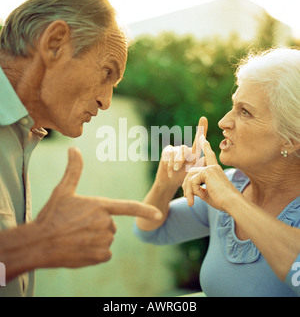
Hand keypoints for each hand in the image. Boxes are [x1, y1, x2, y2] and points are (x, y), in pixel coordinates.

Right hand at [35, 147, 161, 268]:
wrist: (38, 243)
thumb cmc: (52, 216)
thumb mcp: (62, 191)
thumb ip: (73, 170)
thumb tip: (74, 148)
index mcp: (100, 206)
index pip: (128, 207)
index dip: (145, 210)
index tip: (159, 215)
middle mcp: (105, 223)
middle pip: (111, 225)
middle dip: (98, 225)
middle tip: (78, 226)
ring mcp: (103, 241)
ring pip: (107, 239)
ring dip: (95, 239)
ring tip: (76, 237)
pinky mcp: (99, 256)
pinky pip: (104, 253)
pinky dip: (94, 252)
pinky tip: (79, 248)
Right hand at [155, 117, 207, 188]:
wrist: (170, 184)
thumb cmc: (183, 179)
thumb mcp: (193, 174)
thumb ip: (198, 166)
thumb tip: (205, 158)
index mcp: (193, 153)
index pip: (198, 141)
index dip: (201, 129)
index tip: (203, 118)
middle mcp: (184, 149)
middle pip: (184, 149)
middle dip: (182, 159)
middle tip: (179, 168)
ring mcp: (174, 149)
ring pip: (175, 152)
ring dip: (175, 162)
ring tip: (175, 171)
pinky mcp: (166, 152)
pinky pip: (167, 156)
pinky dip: (169, 166)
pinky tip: (170, 174)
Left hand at [182, 136, 238, 210]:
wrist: (232, 203)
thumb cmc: (222, 201)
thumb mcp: (207, 193)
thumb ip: (199, 187)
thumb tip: (188, 187)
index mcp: (215, 170)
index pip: (209, 156)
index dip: (205, 147)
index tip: (202, 137)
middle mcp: (213, 166)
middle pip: (191, 172)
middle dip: (186, 186)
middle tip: (188, 200)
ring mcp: (210, 167)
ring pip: (190, 177)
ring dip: (189, 191)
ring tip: (192, 202)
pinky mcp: (207, 171)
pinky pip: (192, 181)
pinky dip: (194, 191)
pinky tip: (202, 196)